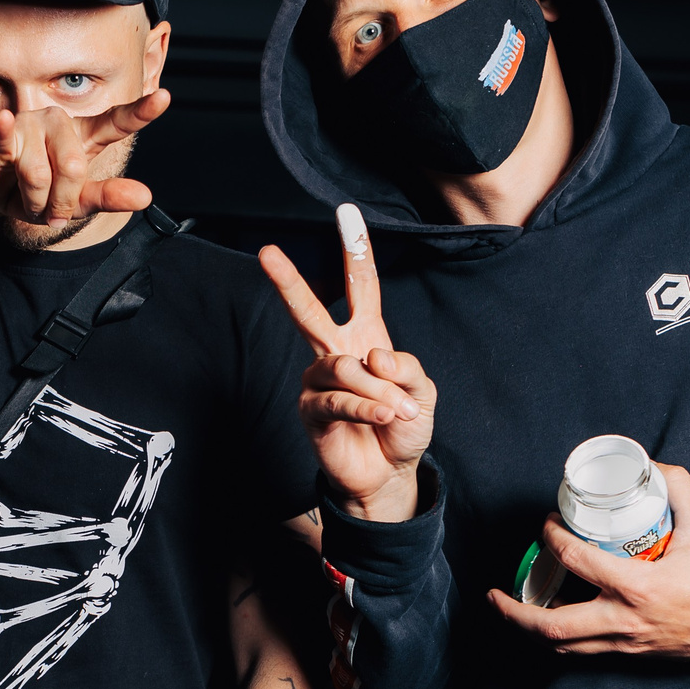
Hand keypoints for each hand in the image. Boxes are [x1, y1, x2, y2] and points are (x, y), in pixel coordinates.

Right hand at [0, 90, 170, 228]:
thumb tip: (145, 197)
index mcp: (85, 136)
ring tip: (25, 196)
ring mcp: (31, 122)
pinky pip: (8, 137)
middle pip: (74, 169)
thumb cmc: (34, 195)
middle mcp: (61, 122)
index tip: (164, 98)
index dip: (140, 112)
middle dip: (59, 202)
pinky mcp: (1, 130)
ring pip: (41, 175)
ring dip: (33, 200)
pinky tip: (4, 121)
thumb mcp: (77, 203)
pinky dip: (5, 134)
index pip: (117, 123)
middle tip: (48, 208)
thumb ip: (109, 197)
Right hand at [259, 204, 434, 522]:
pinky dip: (368, 408)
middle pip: (310, 310)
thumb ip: (405, 367)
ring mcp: (319, 380)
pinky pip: (339, 399)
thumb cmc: (404, 427)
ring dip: (380, 391)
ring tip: (399, 412)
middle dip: (289, 281)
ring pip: (345, 367)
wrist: (388, 475)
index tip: (345, 213)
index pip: (361, 286)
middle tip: (267, 253)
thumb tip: (371, 355)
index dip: (355, 251)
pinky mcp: (312, 410)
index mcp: (366, 336)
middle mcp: (336, 352)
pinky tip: (385, 417)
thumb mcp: (422, 392)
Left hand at [487, 464, 689, 659]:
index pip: (577, 561)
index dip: (552, 538)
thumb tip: (652, 465)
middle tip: (492, 593)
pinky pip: (582, 653)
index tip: (547, 523)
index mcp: (639, 588)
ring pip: (563, 648)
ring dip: (530, 629)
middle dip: (513, 612)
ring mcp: (626, 644)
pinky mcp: (631, 655)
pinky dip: (558, 639)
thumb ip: (679, 487)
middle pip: (552, 628)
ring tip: (511, 607)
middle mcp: (625, 622)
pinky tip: (548, 617)